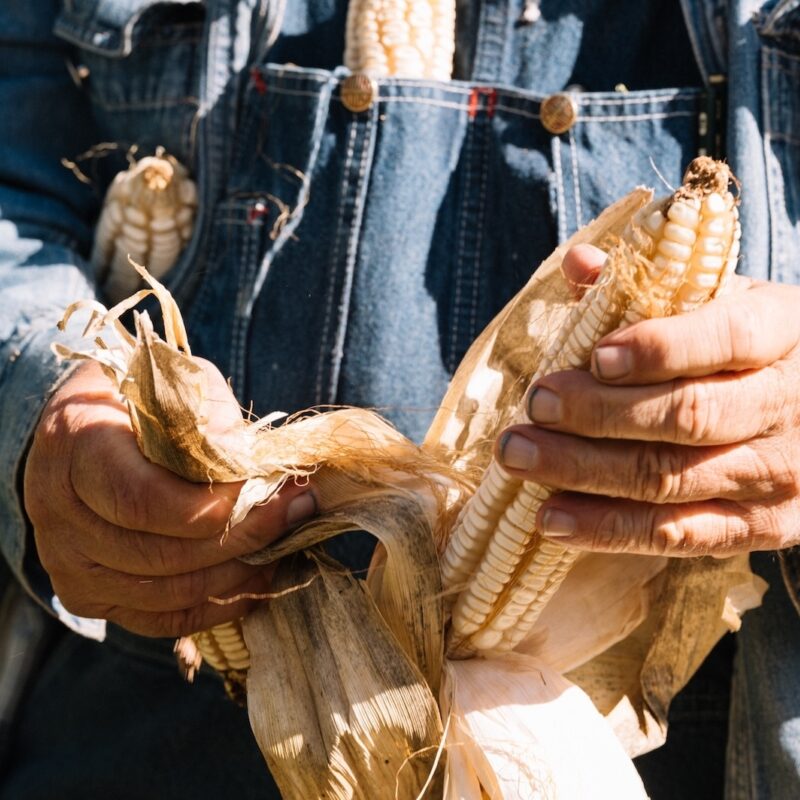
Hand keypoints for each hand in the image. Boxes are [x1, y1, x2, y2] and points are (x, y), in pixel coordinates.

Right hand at [24, 361, 315, 636]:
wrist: (87, 428)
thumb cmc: (142, 399)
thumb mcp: (176, 383)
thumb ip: (211, 420)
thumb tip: (257, 468)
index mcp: (75, 445)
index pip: (144, 500)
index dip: (219, 505)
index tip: (278, 486)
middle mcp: (57, 511)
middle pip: (162, 553)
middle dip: (246, 535)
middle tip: (301, 509)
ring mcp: (67, 562)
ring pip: (167, 592)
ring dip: (240, 572)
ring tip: (287, 541)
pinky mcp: (89, 596)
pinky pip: (160, 618)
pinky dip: (217, 604)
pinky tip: (258, 577)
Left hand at [496, 245, 799, 556]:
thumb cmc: (747, 350)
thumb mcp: (718, 302)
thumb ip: (647, 286)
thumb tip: (578, 264)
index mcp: (783, 331)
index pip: (727, 338)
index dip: (659, 349)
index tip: (595, 356)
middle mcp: (791, 406)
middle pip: (687, 415)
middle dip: (599, 414)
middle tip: (533, 405)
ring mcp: (780, 475)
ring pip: (671, 478)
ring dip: (584, 471)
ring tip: (519, 457)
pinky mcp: (763, 527)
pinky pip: (678, 535)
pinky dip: (609, 528)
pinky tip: (551, 517)